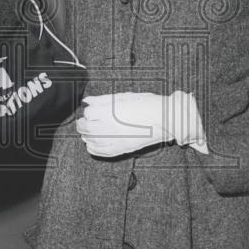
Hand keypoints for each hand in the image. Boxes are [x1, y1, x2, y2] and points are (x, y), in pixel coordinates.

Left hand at [76, 90, 207, 157]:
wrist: (165, 118)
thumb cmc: (147, 104)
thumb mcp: (123, 97)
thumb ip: (103, 99)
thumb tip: (88, 100)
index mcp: (110, 111)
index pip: (89, 113)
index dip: (89, 111)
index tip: (92, 110)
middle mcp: (110, 126)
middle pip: (86, 127)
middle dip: (83, 124)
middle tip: (84, 122)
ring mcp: (116, 139)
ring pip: (91, 141)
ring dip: (87, 136)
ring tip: (89, 132)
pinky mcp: (122, 149)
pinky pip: (101, 152)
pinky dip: (93, 148)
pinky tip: (92, 144)